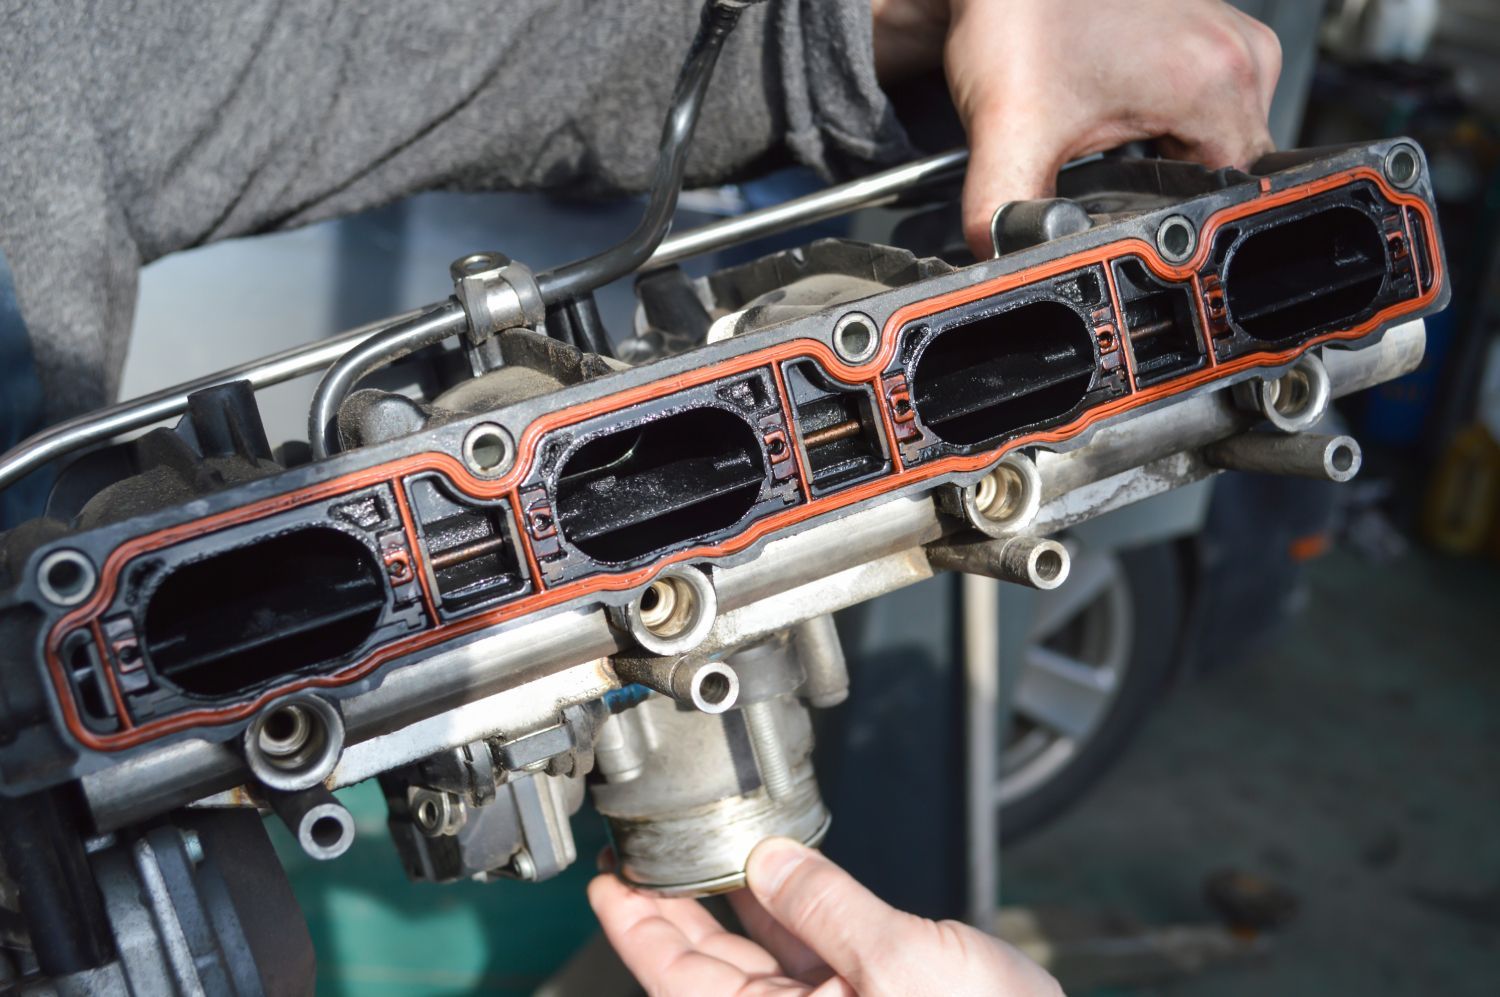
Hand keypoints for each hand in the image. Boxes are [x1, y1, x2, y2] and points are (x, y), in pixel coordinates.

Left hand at [588, 837, 1060, 995]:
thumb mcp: (900, 962)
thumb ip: (827, 905)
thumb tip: (773, 859)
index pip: (677, 977)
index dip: (635, 925)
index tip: (606, 882)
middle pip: (706, 966)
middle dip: (671, 906)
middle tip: (638, 854)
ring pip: (755, 956)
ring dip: (726, 901)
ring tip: (696, 850)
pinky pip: (806, 953)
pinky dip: (786, 910)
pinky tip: (771, 870)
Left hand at [871, 0, 1282, 256]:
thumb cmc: (1017, 18)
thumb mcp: (1008, 131)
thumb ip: (1001, 213)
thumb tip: (1001, 268)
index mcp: (1214, 81)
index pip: (1233, 195)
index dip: (1179, 222)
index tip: (1133, 217)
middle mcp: (1240, 53)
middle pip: (1225, 168)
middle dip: (1163, 185)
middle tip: (1101, 164)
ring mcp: (1231, 34)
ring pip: (1216, 134)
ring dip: (1165, 151)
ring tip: (1104, 129)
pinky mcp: (1212, 28)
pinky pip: (1206, 98)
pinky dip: (1165, 116)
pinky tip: (1117, 108)